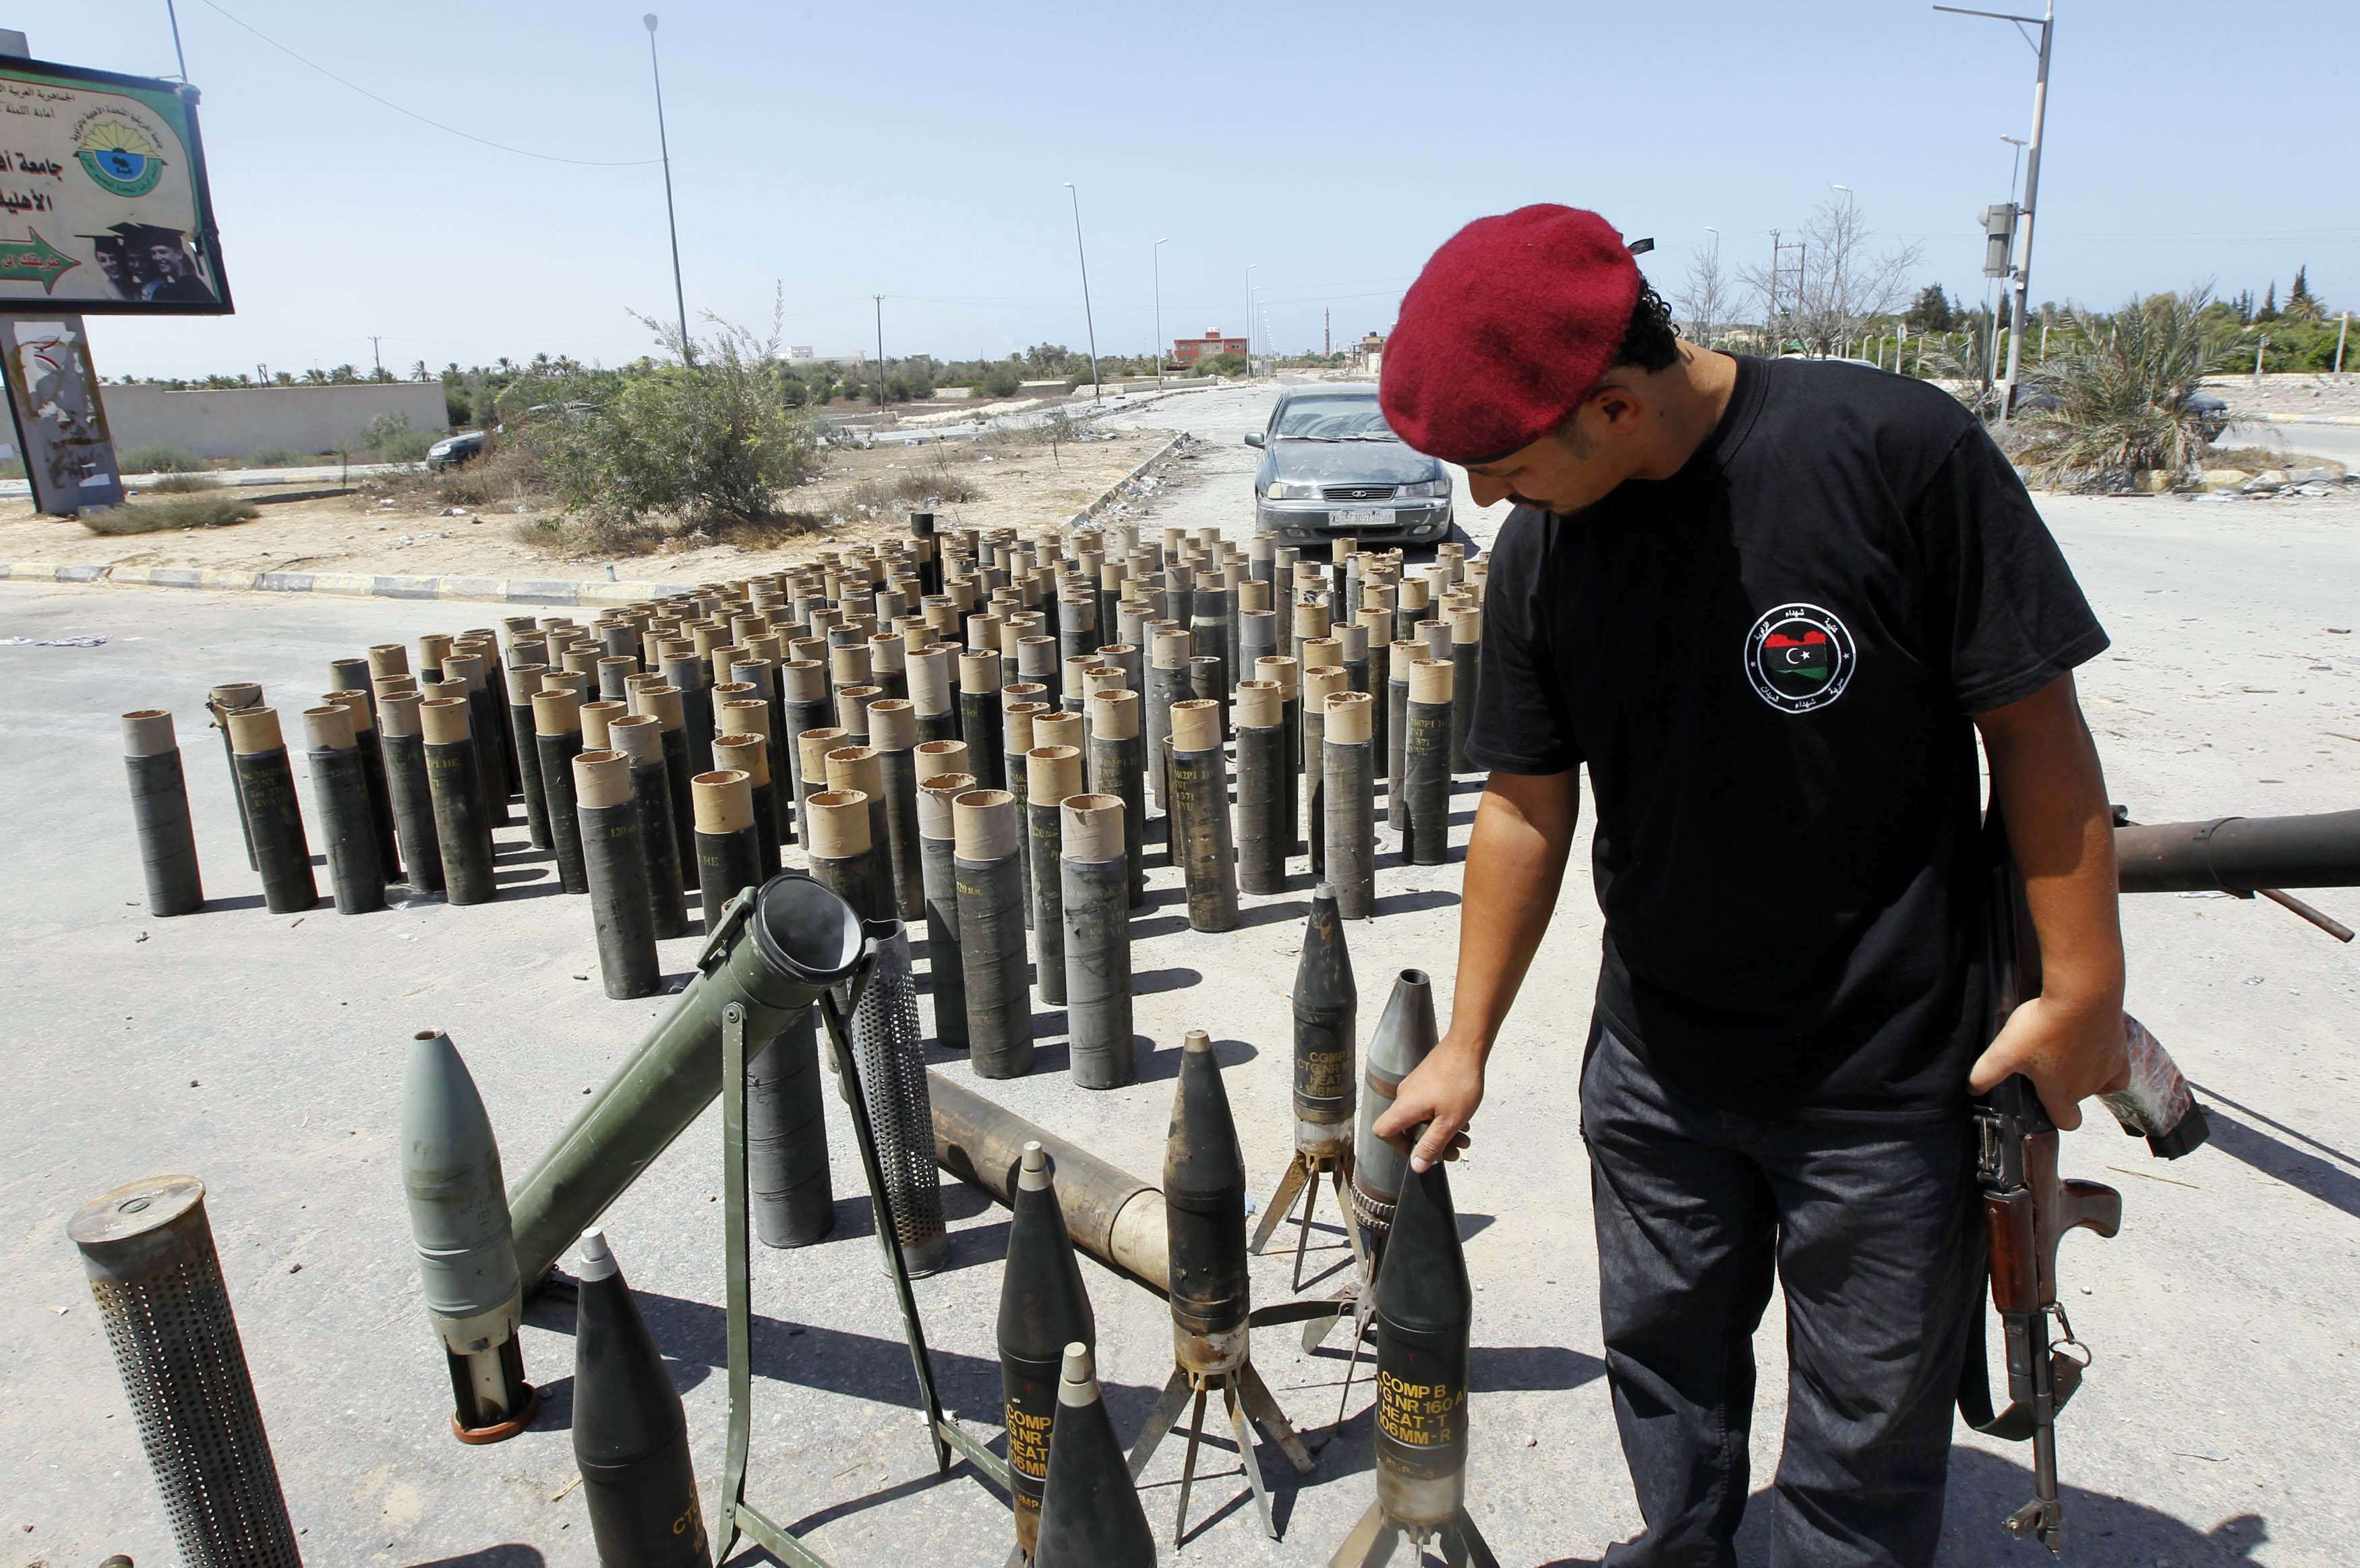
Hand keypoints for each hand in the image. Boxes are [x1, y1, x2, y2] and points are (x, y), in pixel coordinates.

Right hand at [1371, 1034, 1485, 1172]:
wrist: (1467, 1046)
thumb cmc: (1458, 1083)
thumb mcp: (1448, 1122)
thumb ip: (1431, 1145)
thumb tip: (1416, 1166)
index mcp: (1404, 1107)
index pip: (1383, 1131)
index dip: (1399, 1146)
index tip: (1422, 1150)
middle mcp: (1404, 1096)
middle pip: (1408, 1128)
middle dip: (1432, 1143)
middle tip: (1456, 1150)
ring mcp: (1416, 1086)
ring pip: (1423, 1117)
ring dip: (1443, 1130)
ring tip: (1465, 1136)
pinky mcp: (1427, 1079)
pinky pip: (1429, 1104)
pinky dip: (1443, 1115)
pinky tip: (1464, 1119)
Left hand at [1968, 992, 2130, 1130]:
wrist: (2083, 995)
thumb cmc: (2044, 1026)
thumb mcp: (2004, 1050)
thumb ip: (1985, 1074)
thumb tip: (1972, 1088)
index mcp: (2061, 1095)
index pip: (2065, 1122)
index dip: (2054, 1114)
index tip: (2041, 1096)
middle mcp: (2088, 1089)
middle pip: (2076, 1097)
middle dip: (2061, 1085)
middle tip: (2044, 1059)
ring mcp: (2107, 1071)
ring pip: (2095, 1082)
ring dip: (2081, 1071)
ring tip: (2063, 1047)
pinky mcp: (2121, 1052)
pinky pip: (2117, 1070)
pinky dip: (2106, 1065)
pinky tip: (2092, 1050)